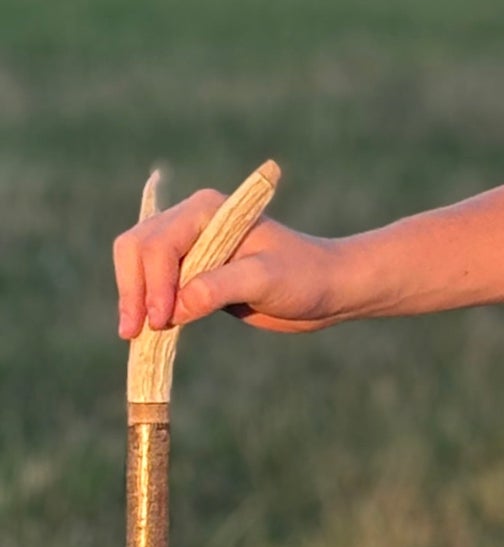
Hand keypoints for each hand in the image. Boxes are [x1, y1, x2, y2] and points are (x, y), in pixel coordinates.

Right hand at [114, 187, 353, 336]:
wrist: (327, 288)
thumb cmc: (304, 275)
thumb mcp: (265, 279)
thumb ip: (219, 287)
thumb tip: (174, 308)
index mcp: (208, 210)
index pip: (160, 242)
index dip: (154, 282)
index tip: (163, 318)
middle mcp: (191, 222)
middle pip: (136, 249)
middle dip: (133, 289)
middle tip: (136, 332)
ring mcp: (188, 247)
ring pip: (136, 267)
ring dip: (133, 299)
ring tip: (138, 336)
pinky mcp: (190, 273)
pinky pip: (151, 286)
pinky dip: (144, 306)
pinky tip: (146, 333)